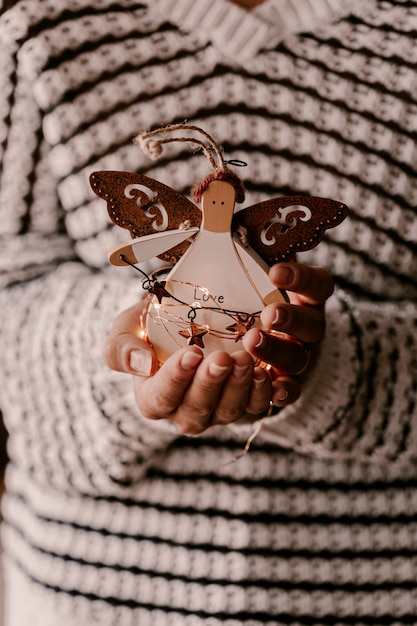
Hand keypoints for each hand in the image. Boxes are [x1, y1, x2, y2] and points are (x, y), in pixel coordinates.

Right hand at [103, 262, 332, 433]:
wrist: (186, 319)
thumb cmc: (151, 325)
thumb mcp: (126, 328)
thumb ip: (121, 347)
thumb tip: (141, 363)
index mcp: (154, 398)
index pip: (161, 398)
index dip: (176, 379)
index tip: (191, 352)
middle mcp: (186, 412)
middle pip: (198, 410)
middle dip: (213, 384)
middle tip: (225, 357)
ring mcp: (218, 411)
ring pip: (230, 411)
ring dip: (240, 388)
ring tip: (248, 361)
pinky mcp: (246, 404)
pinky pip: (257, 407)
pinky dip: (266, 394)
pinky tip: (270, 374)